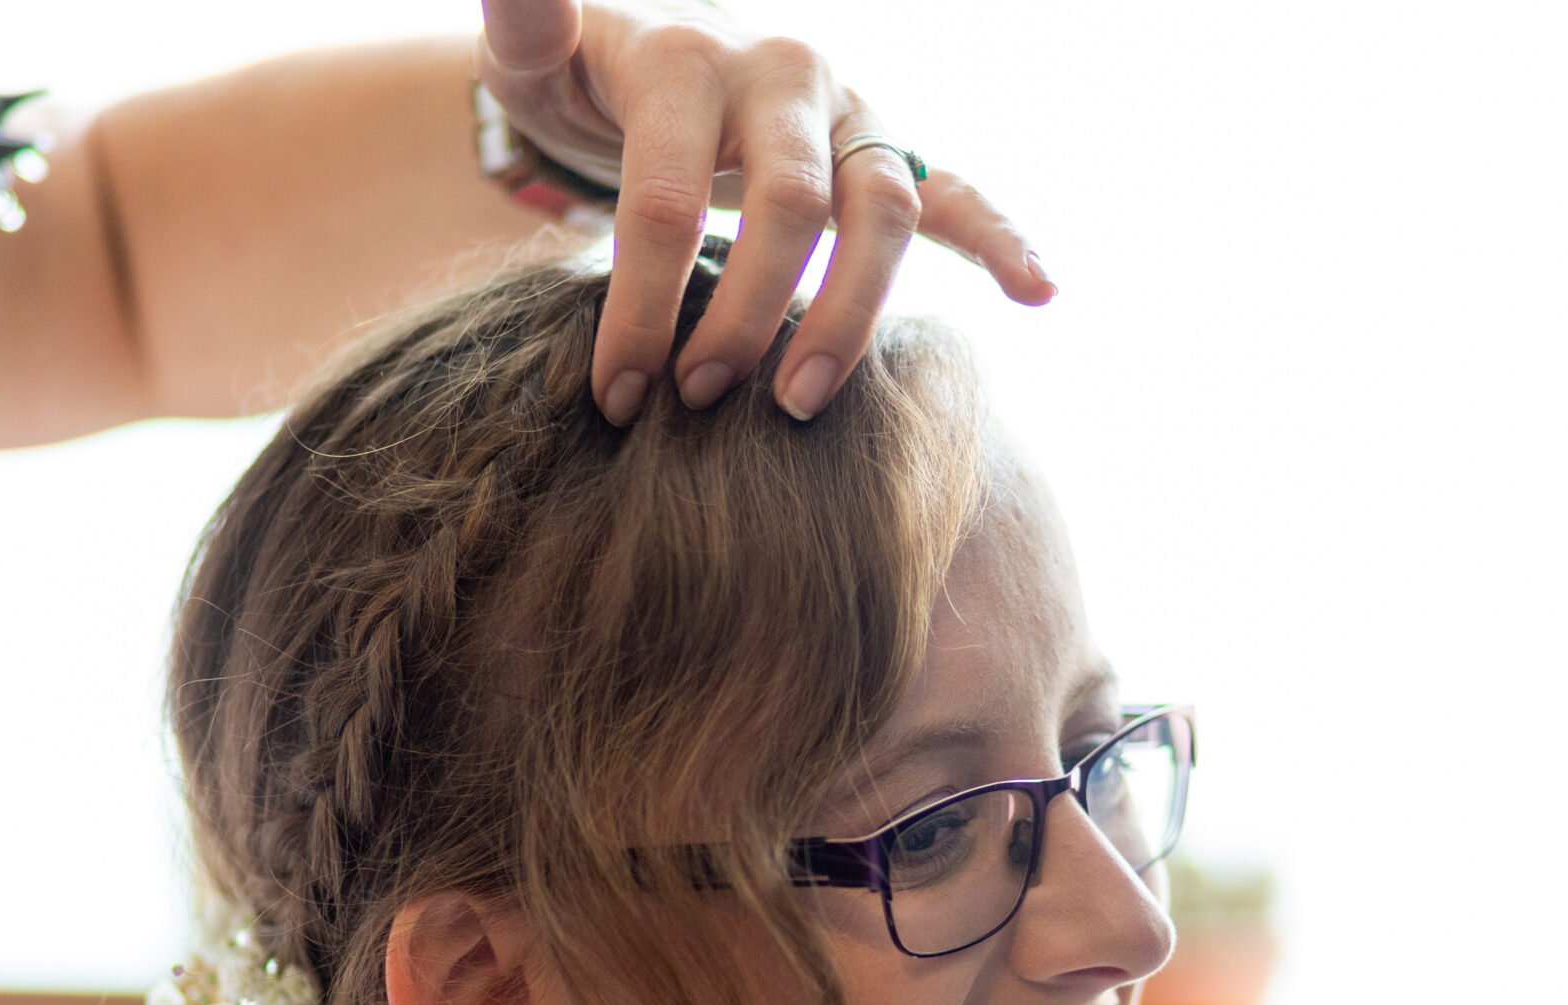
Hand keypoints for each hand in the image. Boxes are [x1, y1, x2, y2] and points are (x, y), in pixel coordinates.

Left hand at [477, 0, 1053, 423]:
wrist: (649, 50)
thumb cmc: (582, 78)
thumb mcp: (536, 51)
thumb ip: (528, 22)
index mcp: (687, 61)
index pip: (668, 199)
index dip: (640, 308)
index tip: (616, 396)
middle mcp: (782, 74)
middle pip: (788, 207)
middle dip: (745, 316)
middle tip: (702, 403)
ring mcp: (846, 111)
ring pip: (878, 214)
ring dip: (849, 314)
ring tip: (804, 404)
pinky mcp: (883, 146)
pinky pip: (950, 192)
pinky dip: (999, 236)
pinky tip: (1040, 290)